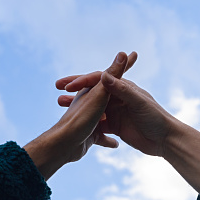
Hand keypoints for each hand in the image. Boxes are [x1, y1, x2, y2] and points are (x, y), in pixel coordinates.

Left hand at [24, 52, 134, 179]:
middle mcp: (93, 104)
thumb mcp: (100, 95)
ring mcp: (92, 121)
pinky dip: (107, 141)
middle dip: (122, 92)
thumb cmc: (82, 119)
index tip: (135, 54)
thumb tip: (123, 53)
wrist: (63, 146)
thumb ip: (113, 76)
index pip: (113, 75)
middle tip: (136, 90)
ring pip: (107, 117)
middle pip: (111, 96)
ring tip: (128, 117)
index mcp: (95, 92)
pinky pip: (102, 137)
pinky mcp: (91, 136)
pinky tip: (115, 145)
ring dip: (115, 117)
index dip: (125, 65)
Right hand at [56, 55, 174, 156]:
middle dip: (75, 91)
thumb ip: (121, 89)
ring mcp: (116, 111)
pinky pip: (97, 123)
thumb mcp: (137, 102)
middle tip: (58, 91)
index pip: (99, 79)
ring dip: (77, 106)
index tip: (67, 86)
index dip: (82, 81)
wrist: (165, 141)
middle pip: (92, 91)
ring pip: (92, 107)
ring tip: (61, 105)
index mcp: (123, 88)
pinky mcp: (116, 126)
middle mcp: (118, 97)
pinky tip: (74, 125)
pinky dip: (86, 122)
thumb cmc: (155, 118)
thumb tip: (105, 75)